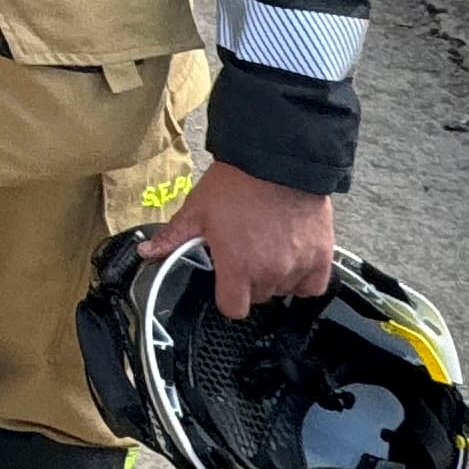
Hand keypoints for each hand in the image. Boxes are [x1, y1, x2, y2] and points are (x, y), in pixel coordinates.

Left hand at [140, 161, 337, 320]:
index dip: (226, 297)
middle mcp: (270, 272)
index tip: (225, 282)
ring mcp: (298, 265)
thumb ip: (173, 237)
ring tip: (268, 249)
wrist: (278, 160)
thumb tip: (147, 252)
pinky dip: (304, 278)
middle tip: (245, 253)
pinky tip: (293, 261)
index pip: (233, 309)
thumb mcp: (197, 210)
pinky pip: (313, 286)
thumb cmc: (237, 184)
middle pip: (258, 298)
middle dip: (249, 281)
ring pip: (284, 290)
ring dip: (276, 277)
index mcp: (237, 267)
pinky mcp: (321, 255)